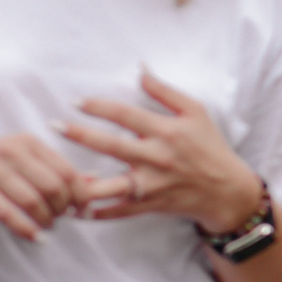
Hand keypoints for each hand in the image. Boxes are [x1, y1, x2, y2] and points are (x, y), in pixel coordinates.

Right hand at [0, 134, 115, 241]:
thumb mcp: (23, 159)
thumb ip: (56, 169)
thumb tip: (95, 181)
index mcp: (29, 143)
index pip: (66, 171)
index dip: (80, 195)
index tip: (84, 211)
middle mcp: (12, 153)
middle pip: (54, 187)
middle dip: (63, 209)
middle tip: (62, 219)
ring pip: (33, 201)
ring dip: (46, 220)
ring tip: (48, 228)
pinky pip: (8, 214)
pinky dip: (26, 229)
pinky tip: (35, 238)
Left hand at [59, 70, 262, 232]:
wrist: (227, 190)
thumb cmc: (211, 147)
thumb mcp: (196, 112)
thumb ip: (165, 91)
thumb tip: (140, 68)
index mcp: (167, 131)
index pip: (126, 115)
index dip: (99, 107)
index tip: (76, 102)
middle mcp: (157, 157)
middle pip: (111, 145)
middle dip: (80, 135)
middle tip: (54, 126)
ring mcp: (152, 184)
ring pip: (111, 185)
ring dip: (84, 183)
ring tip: (59, 177)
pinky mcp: (151, 204)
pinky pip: (120, 211)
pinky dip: (99, 213)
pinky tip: (78, 209)